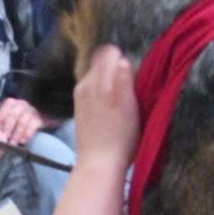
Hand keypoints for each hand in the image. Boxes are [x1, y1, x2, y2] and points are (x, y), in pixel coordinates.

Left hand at [0, 98, 43, 145]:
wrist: (36, 120)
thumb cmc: (18, 121)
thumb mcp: (9, 120)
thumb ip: (1, 125)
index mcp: (10, 103)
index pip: (3, 113)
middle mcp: (21, 104)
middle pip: (13, 116)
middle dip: (8, 129)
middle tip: (5, 139)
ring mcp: (31, 110)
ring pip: (22, 122)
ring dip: (17, 134)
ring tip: (13, 143)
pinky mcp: (39, 118)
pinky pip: (32, 126)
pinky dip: (27, 134)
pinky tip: (23, 141)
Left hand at [73, 46, 137, 171]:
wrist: (99, 163)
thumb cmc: (121, 136)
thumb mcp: (129, 106)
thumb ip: (124, 79)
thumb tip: (122, 59)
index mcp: (98, 80)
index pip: (109, 51)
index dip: (123, 58)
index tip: (134, 74)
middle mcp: (85, 83)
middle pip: (100, 61)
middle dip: (115, 67)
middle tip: (129, 86)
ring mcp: (79, 95)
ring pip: (96, 75)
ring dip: (108, 80)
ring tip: (120, 99)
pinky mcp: (79, 107)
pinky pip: (91, 88)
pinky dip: (101, 91)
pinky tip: (109, 108)